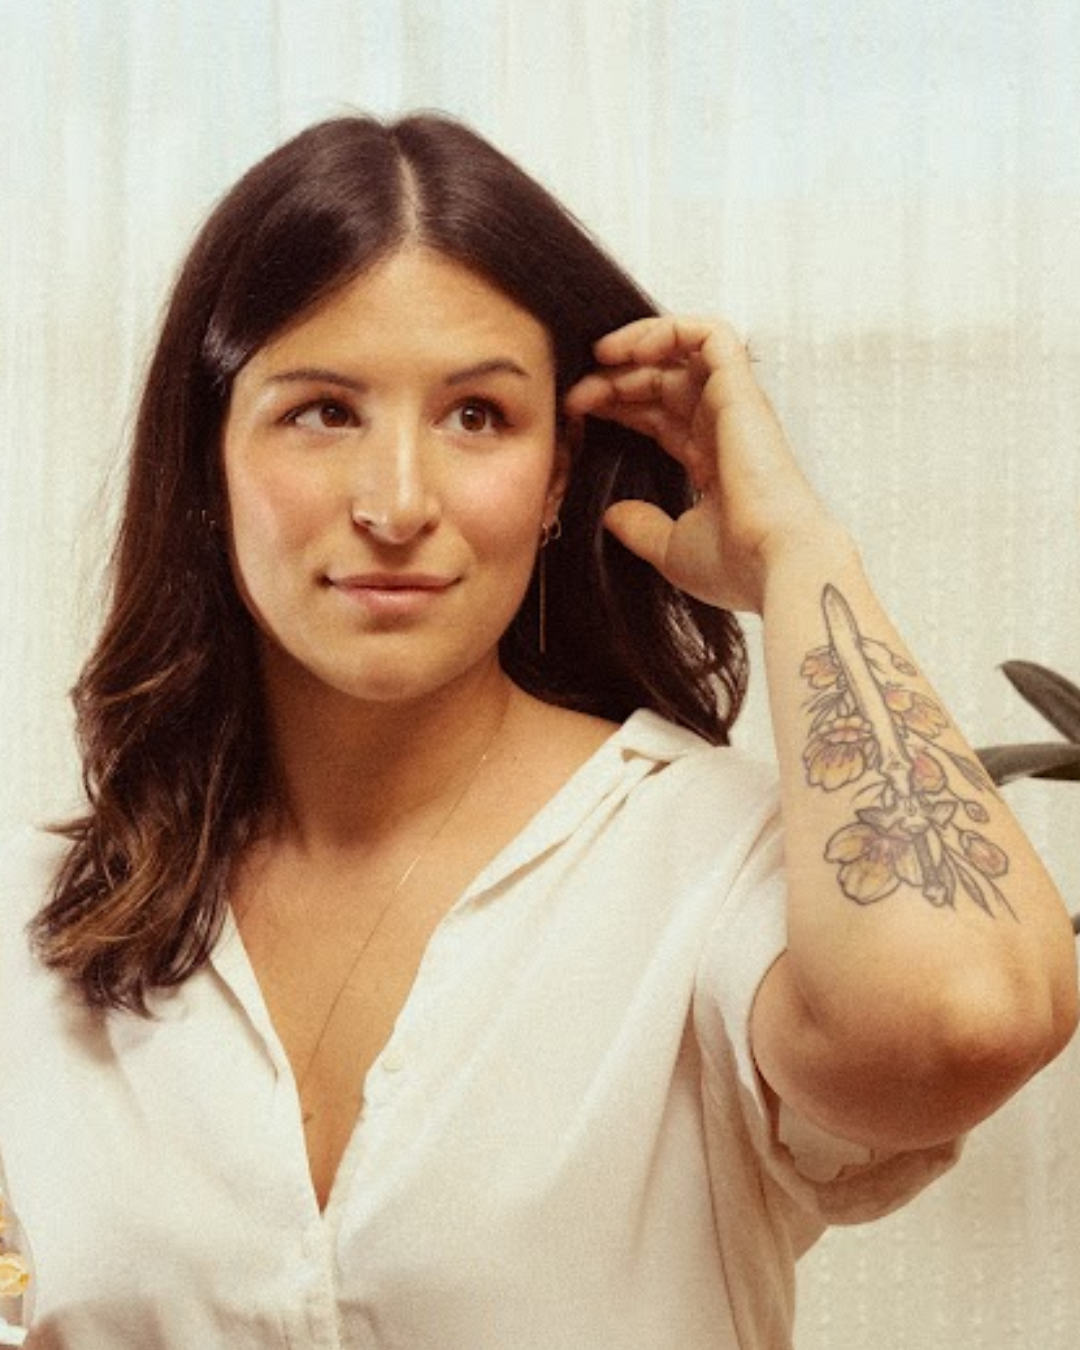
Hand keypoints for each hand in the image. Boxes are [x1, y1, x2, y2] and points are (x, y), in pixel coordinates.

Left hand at [563, 317, 839, 613]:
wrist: (773, 566)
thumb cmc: (737, 565)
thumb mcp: (671, 549)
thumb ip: (641, 528)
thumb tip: (612, 515)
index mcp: (709, 459)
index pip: (656, 413)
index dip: (616, 405)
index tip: (575, 415)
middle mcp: (722, 426)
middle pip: (661, 380)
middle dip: (613, 379)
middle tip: (574, 397)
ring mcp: (734, 406)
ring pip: (683, 351)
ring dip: (636, 347)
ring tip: (598, 359)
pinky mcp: (740, 390)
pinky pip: (710, 335)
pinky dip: (670, 330)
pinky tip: (629, 350)